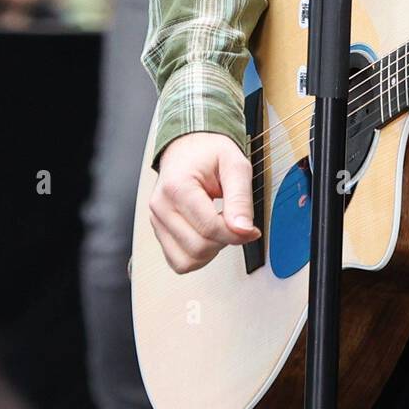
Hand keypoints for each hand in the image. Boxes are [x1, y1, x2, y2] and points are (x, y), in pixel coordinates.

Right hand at [150, 131, 259, 273]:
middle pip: (197, 247)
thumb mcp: (235, 165)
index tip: (251, 229)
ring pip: (186, 261)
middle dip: (224, 241)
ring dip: (210, 252)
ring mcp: (156, 221)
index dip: (236, 234)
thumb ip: (240, 198)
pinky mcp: (159, 231)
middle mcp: (161, 206)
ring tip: (220, 228)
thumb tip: (244, 230)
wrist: (190, 147)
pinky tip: (208, 236)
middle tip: (235, 223)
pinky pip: (178, 261)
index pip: (209, 228)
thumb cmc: (210, 153)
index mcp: (177, 187)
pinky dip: (197, 256)